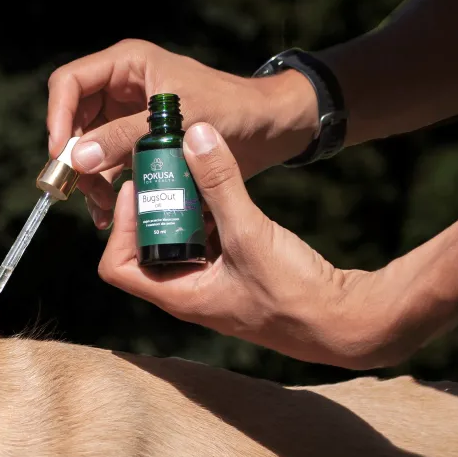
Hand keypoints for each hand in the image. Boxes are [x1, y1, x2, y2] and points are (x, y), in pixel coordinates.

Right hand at [47, 40, 318, 228]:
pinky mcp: (135, 142)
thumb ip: (123, 139)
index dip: (57, 117)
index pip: (69, 83)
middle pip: (72, 119)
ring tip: (103, 208)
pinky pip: (106, 165)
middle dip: (73, 156)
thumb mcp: (174, 123)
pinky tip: (110, 212)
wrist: (267, 129)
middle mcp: (121, 87)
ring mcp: (126, 116)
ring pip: (86, 147)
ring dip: (88, 179)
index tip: (62, 155)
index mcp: (127, 65)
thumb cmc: (231, 110)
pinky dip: (104, 188)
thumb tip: (78, 159)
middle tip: (77, 190)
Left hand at [95, 123, 410, 368]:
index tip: (138, 190)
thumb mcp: (250, 232)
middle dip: (149, 208)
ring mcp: (208, 283)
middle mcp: (185, 292)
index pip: (117, 267)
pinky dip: (205, 214)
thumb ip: (220, 184)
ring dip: (178, 208)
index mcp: (177, 295)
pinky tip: (219, 188)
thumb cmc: (293, 293)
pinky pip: (204, 240)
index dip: (120, 228)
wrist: (341, 320)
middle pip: (143, 248)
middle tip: (162, 170)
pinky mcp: (231, 272)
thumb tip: (194, 136)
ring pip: (176, 241)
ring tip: (187, 171)